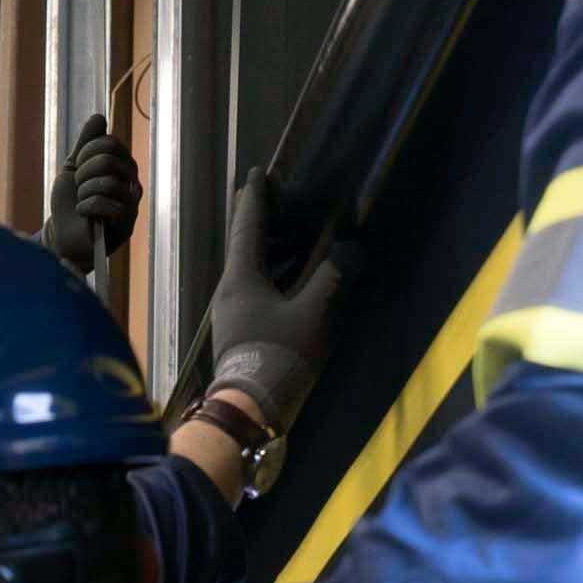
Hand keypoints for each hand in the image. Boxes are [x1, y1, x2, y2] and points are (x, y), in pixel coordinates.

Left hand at [43, 113, 144, 270]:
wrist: (62, 234)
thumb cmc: (70, 202)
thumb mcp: (73, 166)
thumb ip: (86, 143)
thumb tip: (99, 117)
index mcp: (122, 166)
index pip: (110, 143)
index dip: (87, 152)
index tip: (78, 167)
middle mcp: (132, 182)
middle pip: (108, 160)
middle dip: (83, 173)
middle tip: (80, 187)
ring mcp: (131, 204)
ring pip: (108, 182)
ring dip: (84, 192)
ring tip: (82, 202)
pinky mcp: (126, 225)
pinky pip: (108, 204)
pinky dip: (87, 207)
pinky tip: (84, 214)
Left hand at [204, 171, 341, 433]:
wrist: (250, 410)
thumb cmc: (279, 356)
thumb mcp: (314, 314)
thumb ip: (332, 277)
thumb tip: (351, 249)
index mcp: (241, 277)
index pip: (248, 225)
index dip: (256, 197)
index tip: (260, 172)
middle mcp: (230, 289)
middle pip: (247, 245)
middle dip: (266, 222)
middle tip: (288, 202)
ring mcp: (233, 312)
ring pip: (252, 269)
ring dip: (273, 250)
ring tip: (297, 236)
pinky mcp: (241, 331)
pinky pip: (257, 288)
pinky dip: (275, 274)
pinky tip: (293, 278)